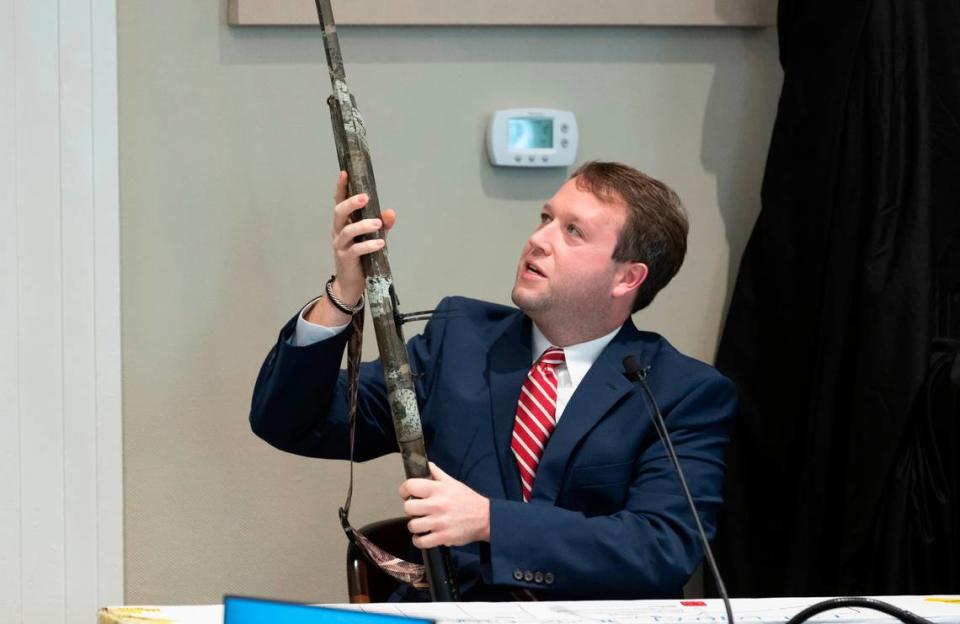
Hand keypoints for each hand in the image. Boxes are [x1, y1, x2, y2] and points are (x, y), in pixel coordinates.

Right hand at [305, 172, 395, 324]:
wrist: (350, 283)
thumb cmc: (361, 257)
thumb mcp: (373, 238)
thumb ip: (382, 225)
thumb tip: (391, 212)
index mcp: (344, 223)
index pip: (339, 202)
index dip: (341, 188)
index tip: (345, 173)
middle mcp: (338, 231)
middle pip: (339, 212)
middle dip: (351, 203)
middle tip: (365, 198)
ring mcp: (340, 245)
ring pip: (347, 231)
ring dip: (363, 225)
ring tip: (378, 224)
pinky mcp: (345, 259)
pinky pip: (356, 250)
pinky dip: (369, 245)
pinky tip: (380, 243)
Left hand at [399, 462, 490, 547]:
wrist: (485, 518)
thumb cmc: (468, 500)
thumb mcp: (453, 482)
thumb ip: (437, 473)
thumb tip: (426, 465)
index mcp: (438, 489)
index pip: (410, 486)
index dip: (404, 490)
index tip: (406, 494)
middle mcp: (437, 504)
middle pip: (408, 507)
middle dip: (410, 509)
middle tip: (417, 510)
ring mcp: (439, 522)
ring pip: (412, 525)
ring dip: (415, 526)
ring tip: (421, 524)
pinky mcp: (443, 537)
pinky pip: (421, 542)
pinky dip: (419, 541)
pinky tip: (423, 536)